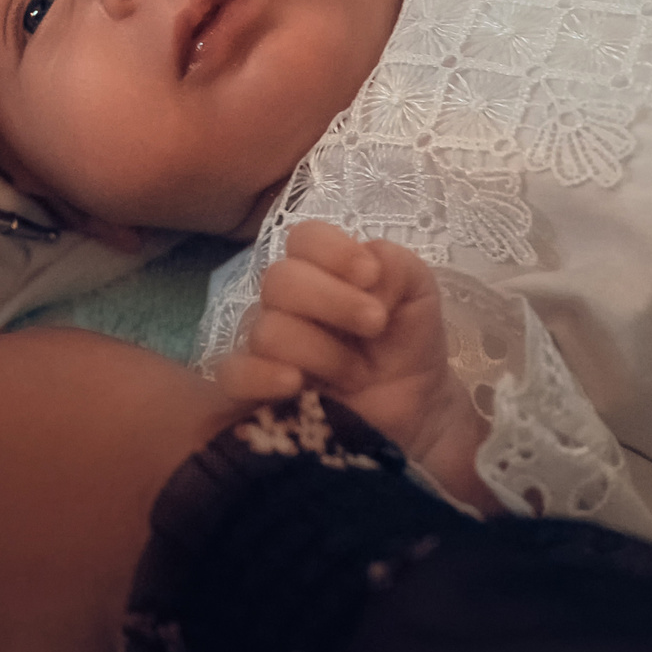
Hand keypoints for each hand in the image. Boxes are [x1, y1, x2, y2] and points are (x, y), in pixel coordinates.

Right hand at [216, 222, 489, 510]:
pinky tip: (296, 383)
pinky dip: (261, 375)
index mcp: (322, 271)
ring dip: (323, 351)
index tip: (371, 276)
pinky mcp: (255, 394)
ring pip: (267, 330)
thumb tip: (364, 273)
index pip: (303, 239)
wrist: (417, 412)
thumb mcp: (418, 292)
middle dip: (333, 300)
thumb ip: (394, 265)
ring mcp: (267, 348)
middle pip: (279, 280)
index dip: (333, 251)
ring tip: (357, 374)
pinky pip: (233, 375)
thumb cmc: (408, 344)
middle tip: (375, 325)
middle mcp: (286, 303)